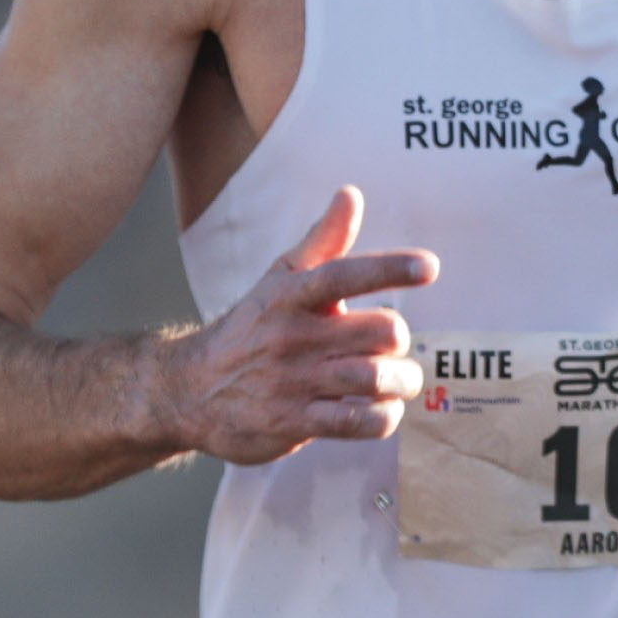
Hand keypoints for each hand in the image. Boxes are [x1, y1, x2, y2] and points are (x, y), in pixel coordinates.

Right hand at [163, 186, 437, 464]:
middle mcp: (294, 336)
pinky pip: (356, 422)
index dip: (390, 268)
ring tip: (400, 381)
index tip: (429, 267)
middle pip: (380, 331)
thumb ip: (323, 240)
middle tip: (391, 346)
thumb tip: (352, 194)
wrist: (188, 389)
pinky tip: (383, 410)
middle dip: (399, 340)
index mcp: (292, 294)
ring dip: (402, 381)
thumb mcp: (279, 278)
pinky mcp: (294, 422)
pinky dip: (384, 417)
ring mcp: (294, 381)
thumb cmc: (250, 327)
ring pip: (374, 378)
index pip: (345, 274)